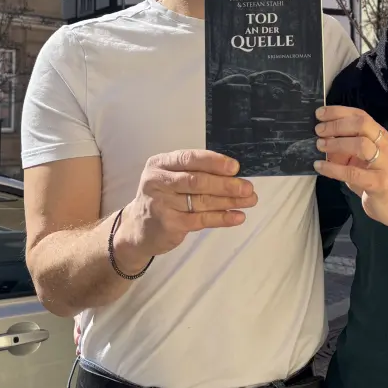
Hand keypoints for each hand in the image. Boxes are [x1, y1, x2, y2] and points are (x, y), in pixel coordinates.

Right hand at [119, 150, 257, 260]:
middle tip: (248, 187)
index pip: (190, 159)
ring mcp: (161, 203)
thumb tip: (233, 173)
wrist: (138, 229)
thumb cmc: (162, 198)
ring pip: (202, 201)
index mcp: (160, 164)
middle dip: (226, 184)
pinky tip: (237, 216)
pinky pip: (201, 219)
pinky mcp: (169, 224)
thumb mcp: (171, 178)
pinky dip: (222, 218)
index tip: (235, 167)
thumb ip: (195, 173)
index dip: (214, 162)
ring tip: (249, 201)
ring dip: (229, 201)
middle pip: (197, 181)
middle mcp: (158, 181)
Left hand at [313, 106, 387, 230]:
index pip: (360, 115)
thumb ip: (343, 145)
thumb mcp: (356, 157)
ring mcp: (384, 163)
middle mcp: (384, 144)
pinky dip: (333, 169)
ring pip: (361, 145)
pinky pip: (353, 173)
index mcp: (379, 134)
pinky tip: (320, 166)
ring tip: (320, 146)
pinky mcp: (379, 183)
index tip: (319, 114)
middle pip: (362, 124)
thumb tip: (321, 136)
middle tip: (318, 131)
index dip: (338, 112)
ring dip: (337, 143)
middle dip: (337, 125)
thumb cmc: (372, 176)